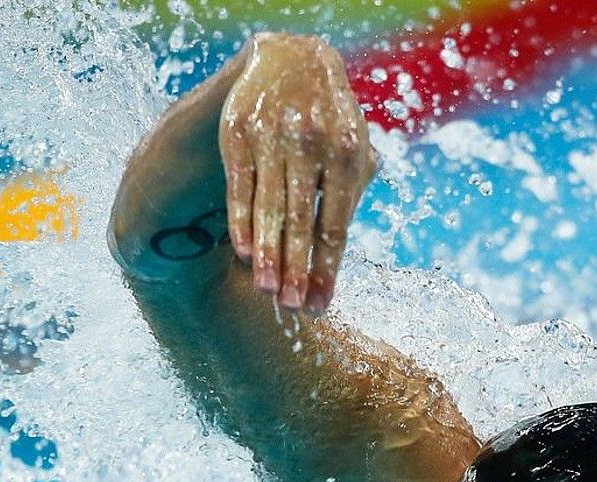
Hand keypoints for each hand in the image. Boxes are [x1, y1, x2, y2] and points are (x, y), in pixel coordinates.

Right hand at [219, 33, 375, 312]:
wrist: (289, 57)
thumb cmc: (330, 116)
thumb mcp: (355, 143)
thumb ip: (356, 189)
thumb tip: (342, 243)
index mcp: (348, 155)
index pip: (335, 226)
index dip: (327, 269)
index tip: (320, 306)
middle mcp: (312, 145)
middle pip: (303, 222)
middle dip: (297, 270)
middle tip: (293, 309)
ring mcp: (274, 138)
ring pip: (270, 208)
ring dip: (267, 255)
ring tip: (267, 291)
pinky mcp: (239, 133)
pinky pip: (240, 185)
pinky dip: (241, 220)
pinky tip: (243, 252)